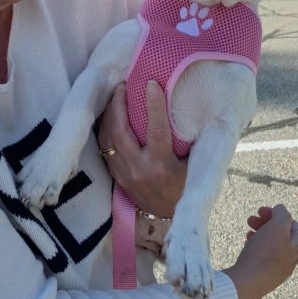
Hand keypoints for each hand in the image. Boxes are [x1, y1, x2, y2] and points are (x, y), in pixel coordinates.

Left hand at [96, 81, 185, 218]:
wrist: (169, 215)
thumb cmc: (185, 184)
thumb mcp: (193, 164)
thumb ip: (186, 139)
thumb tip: (187, 107)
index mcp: (161, 165)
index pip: (155, 129)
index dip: (153, 105)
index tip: (151, 83)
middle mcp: (139, 169)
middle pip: (120, 131)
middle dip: (119, 104)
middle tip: (123, 84)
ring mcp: (124, 174)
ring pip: (107, 139)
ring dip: (109, 114)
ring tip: (115, 95)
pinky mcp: (116, 176)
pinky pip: (105, 147)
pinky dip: (105, 128)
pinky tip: (109, 115)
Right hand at [224, 203, 297, 298]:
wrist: (248, 283)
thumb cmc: (264, 255)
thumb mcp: (277, 227)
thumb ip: (282, 214)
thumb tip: (281, 209)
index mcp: (297, 248)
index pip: (291, 224)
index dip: (276, 214)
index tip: (261, 210)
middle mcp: (290, 260)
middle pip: (280, 234)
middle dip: (265, 223)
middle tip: (251, 219)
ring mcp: (277, 269)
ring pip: (269, 245)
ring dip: (258, 233)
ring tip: (247, 231)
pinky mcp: (264, 276)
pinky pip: (261, 256)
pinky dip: (255, 246)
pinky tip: (246, 245)